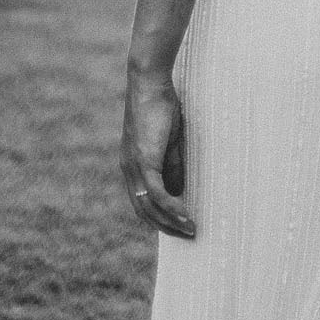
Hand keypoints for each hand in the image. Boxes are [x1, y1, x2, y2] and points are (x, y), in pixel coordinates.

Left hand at [121, 67, 195, 237]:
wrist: (149, 83)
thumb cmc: (161, 106)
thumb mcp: (168, 141)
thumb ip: (171, 165)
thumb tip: (178, 190)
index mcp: (132, 165)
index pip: (142, 201)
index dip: (158, 217)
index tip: (176, 227)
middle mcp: (129, 170)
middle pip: (144, 211)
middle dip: (165, 227)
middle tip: (187, 236)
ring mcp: (134, 166)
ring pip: (150, 207)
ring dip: (171, 222)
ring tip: (191, 231)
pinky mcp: (144, 160)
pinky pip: (156, 194)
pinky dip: (171, 208)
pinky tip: (186, 216)